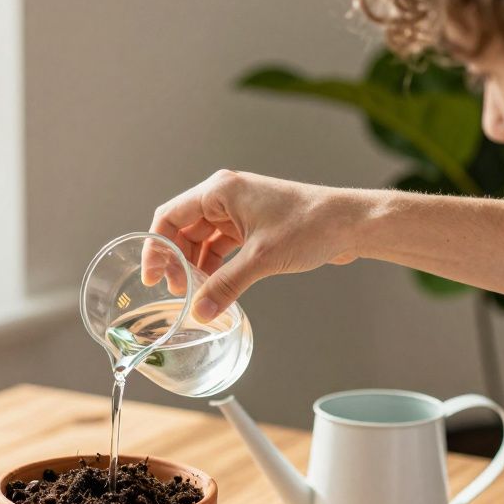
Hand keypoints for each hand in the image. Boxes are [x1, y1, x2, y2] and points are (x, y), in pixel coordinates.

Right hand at [146, 171, 371, 321]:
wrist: (351, 224)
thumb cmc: (311, 225)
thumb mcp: (261, 258)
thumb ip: (226, 286)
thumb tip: (199, 312)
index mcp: (220, 191)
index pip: (170, 216)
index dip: (156, 246)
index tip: (152, 276)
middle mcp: (226, 197)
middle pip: (183, 230)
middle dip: (177, 261)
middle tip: (177, 292)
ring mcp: (239, 212)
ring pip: (203, 242)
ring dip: (196, 267)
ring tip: (195, 294)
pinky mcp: (253, 228)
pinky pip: (222, 248)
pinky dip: (215, 268)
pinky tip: (214, 289)